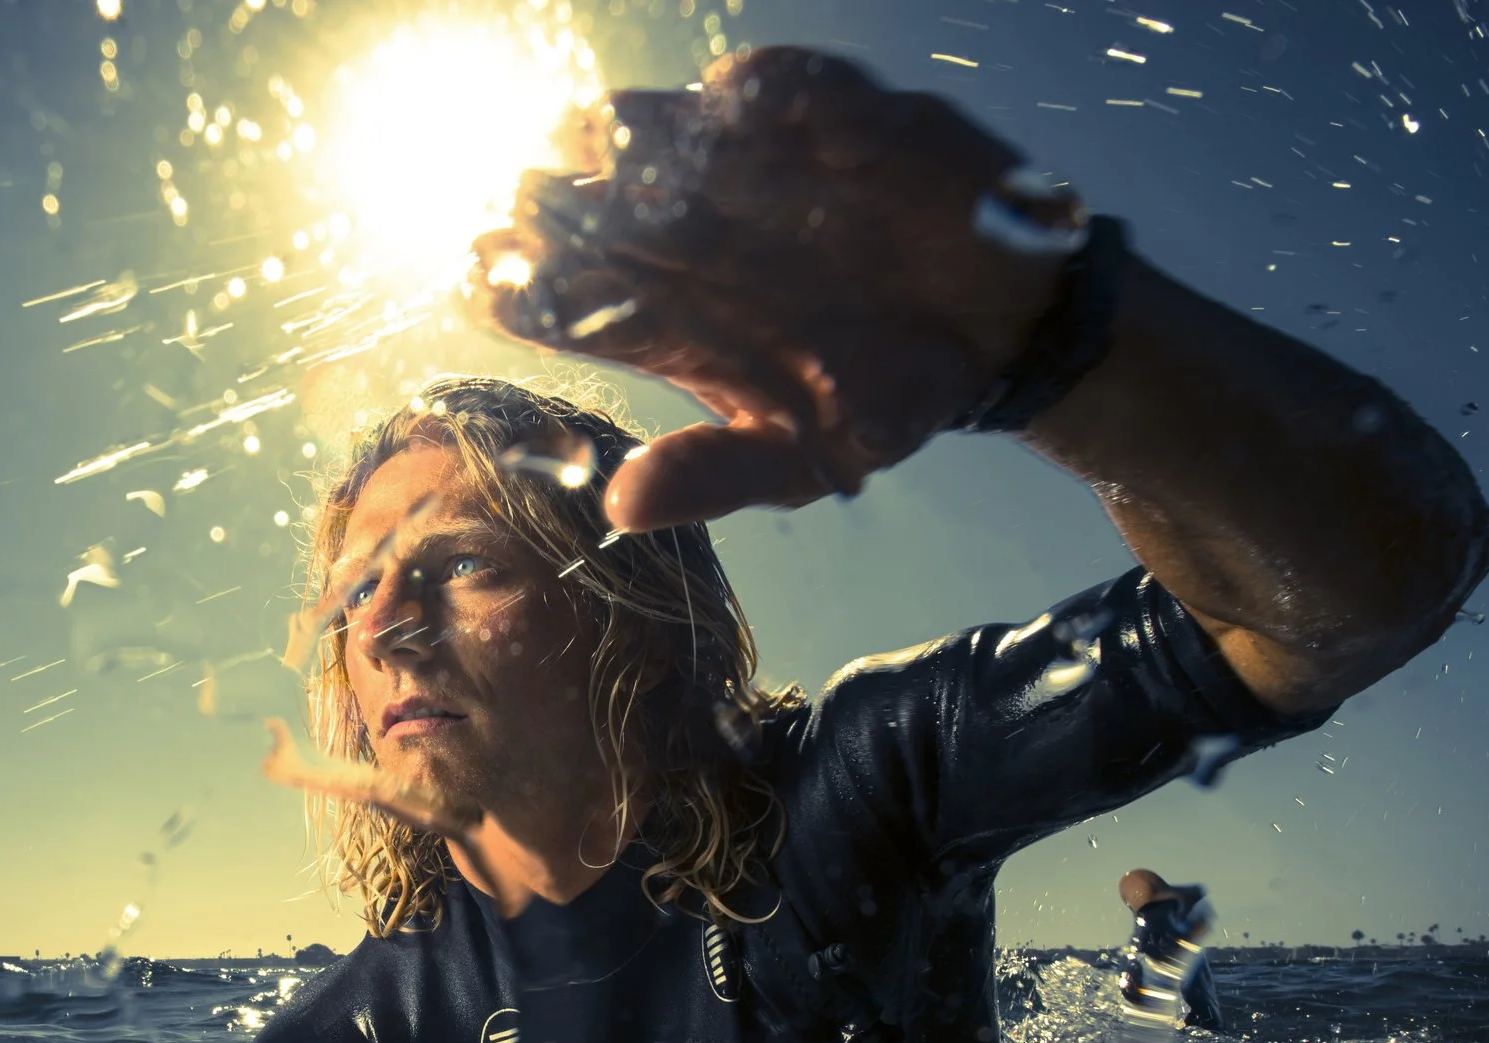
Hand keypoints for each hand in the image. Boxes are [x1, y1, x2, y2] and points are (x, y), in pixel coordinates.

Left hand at [470, 47, 1081, 531]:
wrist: (1002, 340)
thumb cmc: (885, 401)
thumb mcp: (805, 460)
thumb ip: (716, 475)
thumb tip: (621, 506)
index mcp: (668, 321)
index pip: (572, 300)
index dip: (525, 288)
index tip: (486, 280)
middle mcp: (693, 238)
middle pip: (601, 210)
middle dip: (561, 201)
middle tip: (527, 198)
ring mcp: (755, 174)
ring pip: (672, 136)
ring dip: (640, 133)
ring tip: (608, 136)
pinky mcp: (831, 122)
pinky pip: (789, 91)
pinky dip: (766, 91)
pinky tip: (737, 101)